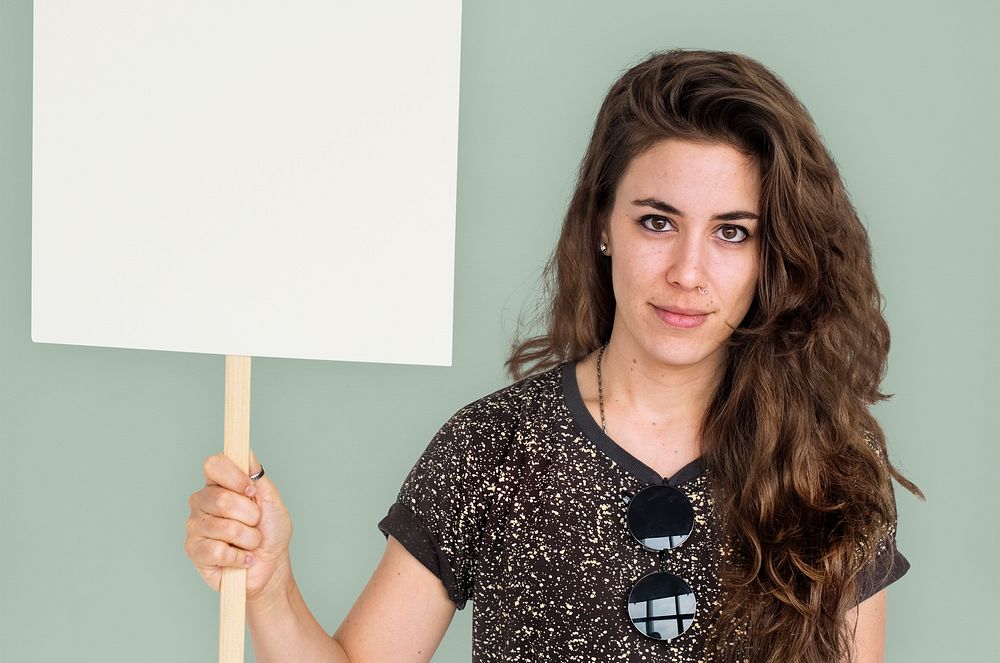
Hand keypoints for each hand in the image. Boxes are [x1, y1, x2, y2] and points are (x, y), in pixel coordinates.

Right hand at [184, 450, 293, 599]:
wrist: (271, 566)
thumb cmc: (271, 532)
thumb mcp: (271, 501)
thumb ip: (257, 477)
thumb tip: (246, 452)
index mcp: (218, 484)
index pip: (213, 465)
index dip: (234, 477)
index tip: (252, 491)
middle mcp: (202, 501)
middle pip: (221, 499)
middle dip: (250, 515)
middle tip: (255, 524)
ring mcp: (195, 526)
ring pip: (224, 528)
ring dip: (249, 539)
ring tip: (250, 543)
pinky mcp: (194, 551)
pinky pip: (218, 551)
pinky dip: (239, 558)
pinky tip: (242, 559)